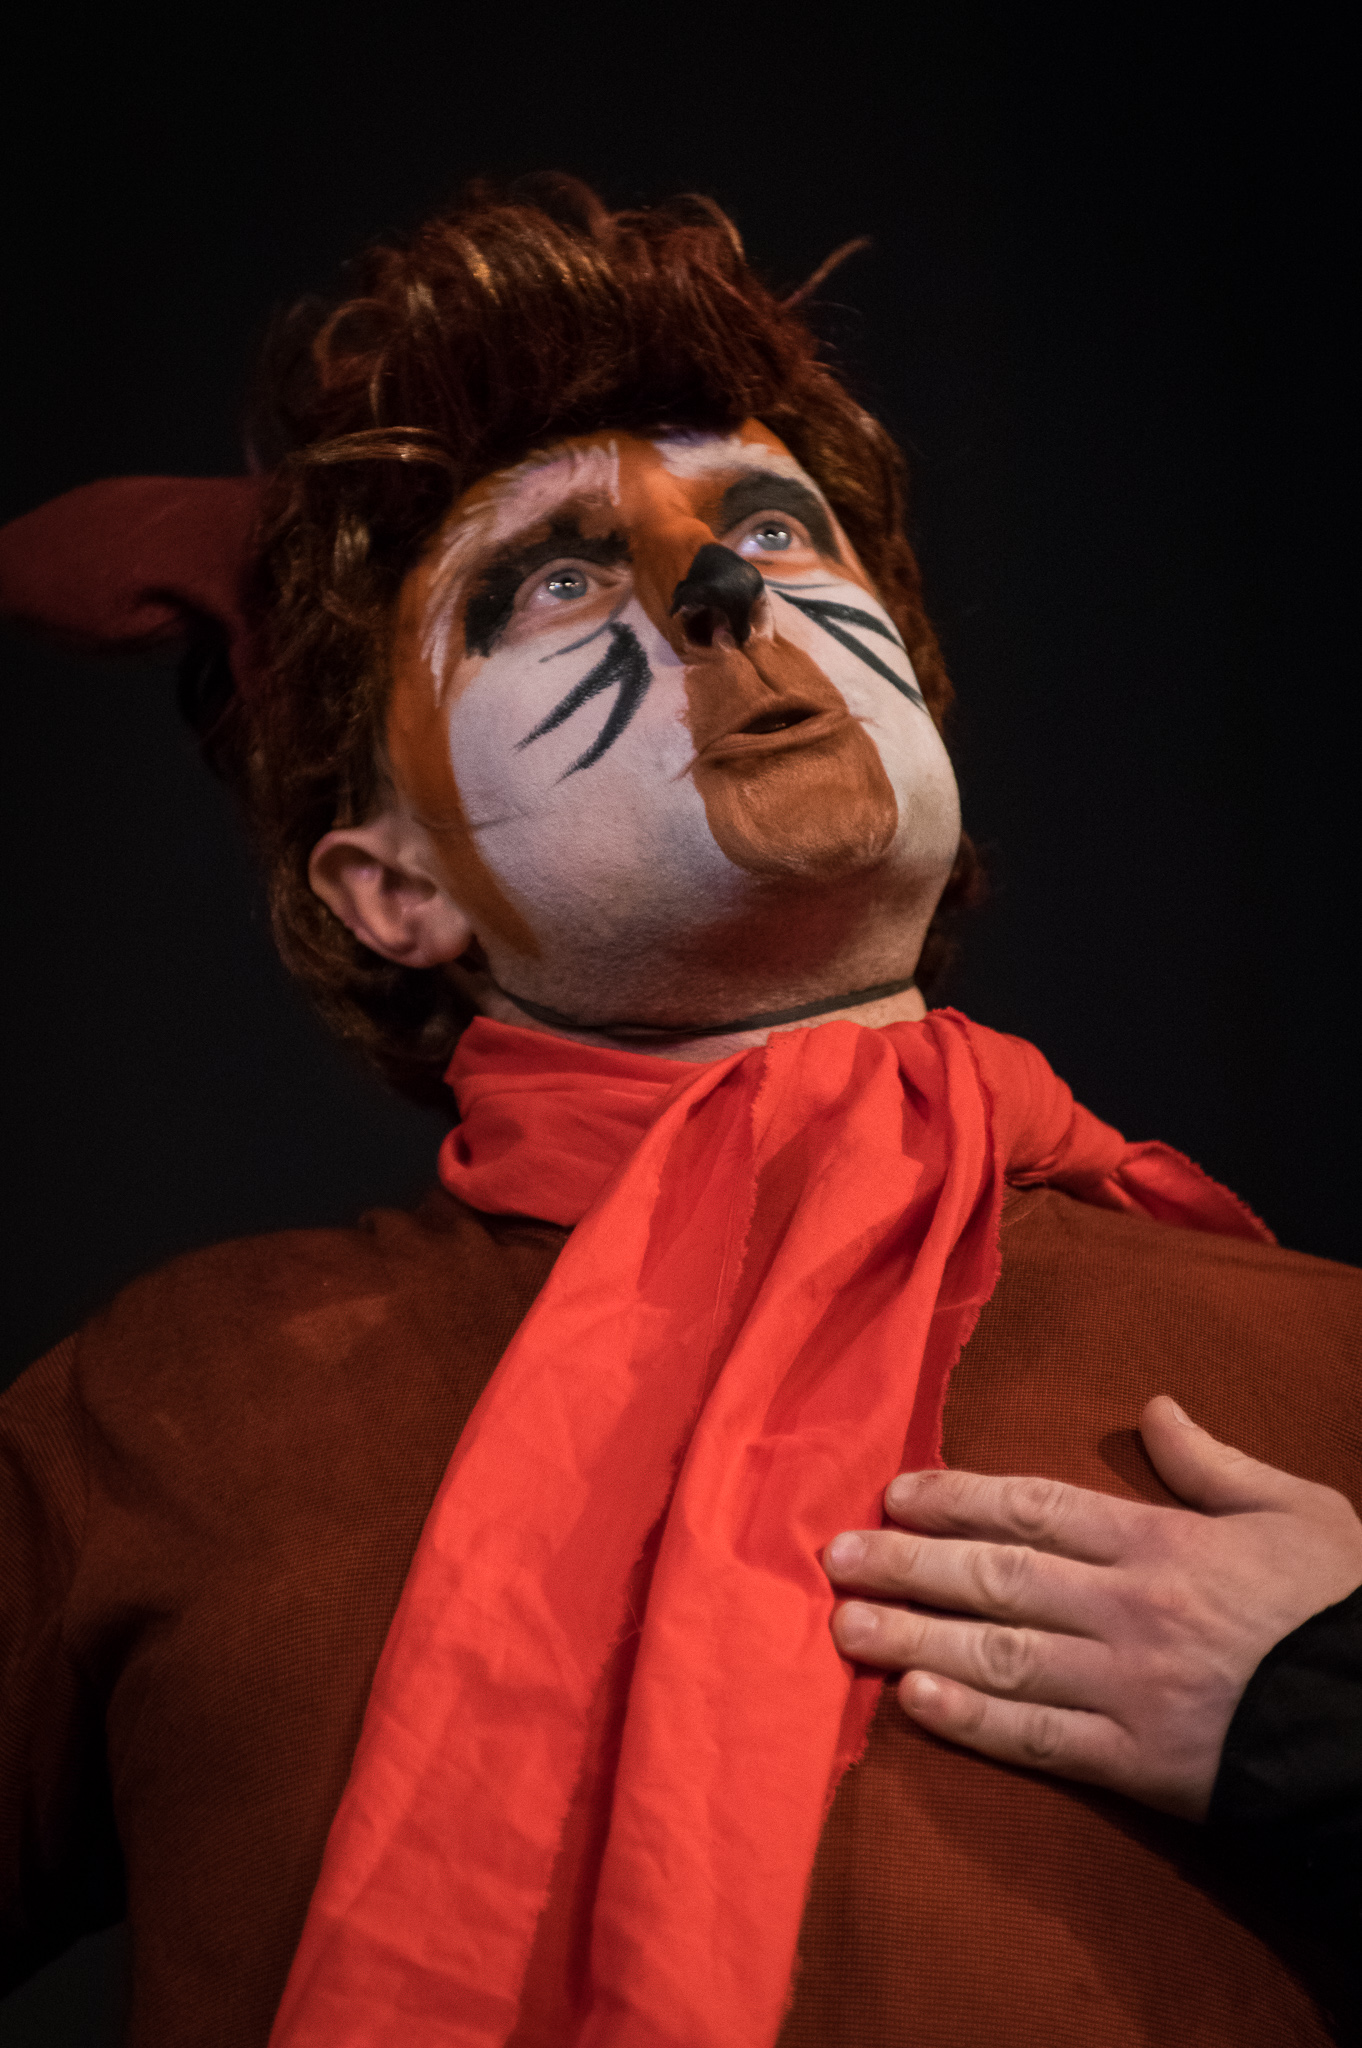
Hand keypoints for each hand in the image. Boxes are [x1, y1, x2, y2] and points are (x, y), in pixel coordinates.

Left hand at [824, 1397, 1361, 1818]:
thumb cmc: (1341, 1610)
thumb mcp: (1295, 1509)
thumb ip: (1212, 1462)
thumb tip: (1152, 1409)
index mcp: (1160, 1542)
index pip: (1035, 1507)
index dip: (957, 1498)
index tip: (895, 1492)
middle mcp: (1129, 1609)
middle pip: (998, 1577)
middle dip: (910, 1565)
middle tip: (836, 1557)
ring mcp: (1128, 1688)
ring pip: (1001, 1657)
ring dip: (916, 1641)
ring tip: (844, 1629)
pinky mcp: (1138, 1762)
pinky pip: (1041, 1740)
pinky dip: (974, 1725)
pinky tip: (914, 1708)